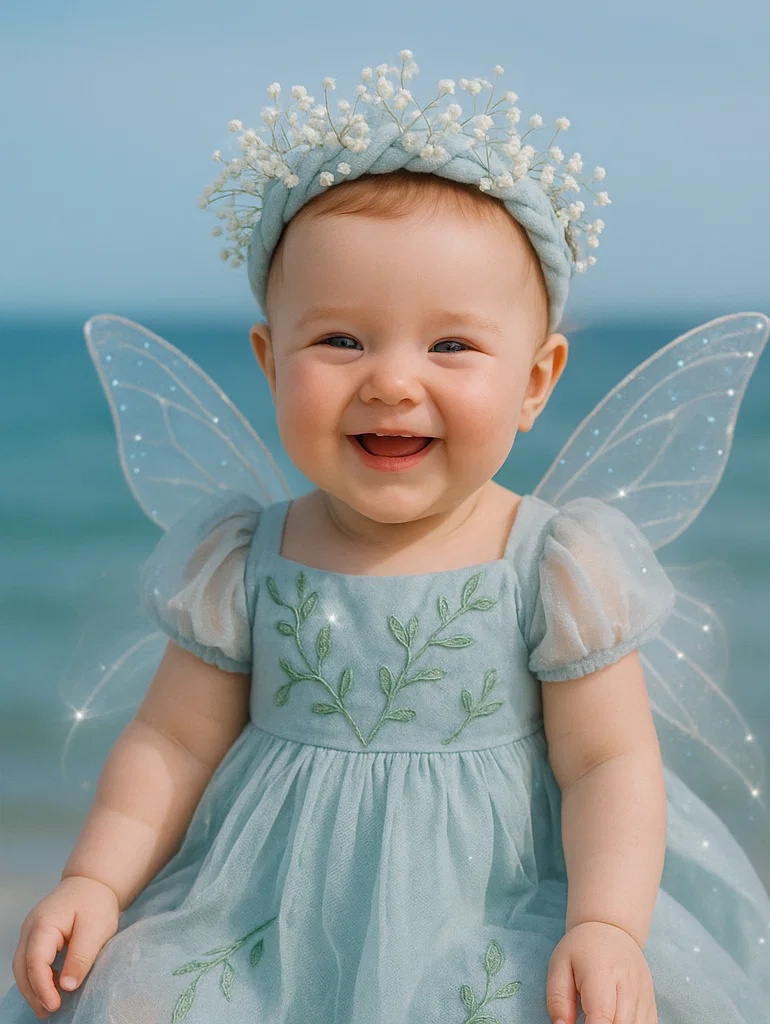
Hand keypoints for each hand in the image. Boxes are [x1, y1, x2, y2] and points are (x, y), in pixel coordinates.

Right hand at [12, 874, 119, 1018]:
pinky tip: (51, 989)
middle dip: (33, 993)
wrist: (92, 882)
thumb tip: (66, 987)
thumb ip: (81, 957)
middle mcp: (31, 928)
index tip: (54, 1006)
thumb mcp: (96, 929)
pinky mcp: (36, 936)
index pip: (35, 961)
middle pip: (22, 967)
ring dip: (33, 988)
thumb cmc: (96, 903)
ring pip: (22, 966)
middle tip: (48, 1012)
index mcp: (44, 923)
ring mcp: (30, 932)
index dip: (42, 987)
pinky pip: (30, 961)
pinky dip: (37, 977)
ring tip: (48, 1007)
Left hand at [546, 921, 657, 1023]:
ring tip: (600, 1019)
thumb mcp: (559, 966)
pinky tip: (616, 1021)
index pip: (602, 1015)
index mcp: (601, 972)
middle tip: (587, 1021)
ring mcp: (644, 995)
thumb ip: (558, 1000)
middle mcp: (628, 984)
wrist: (612, 930)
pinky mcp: (652, 1003)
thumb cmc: (581, 950)